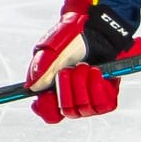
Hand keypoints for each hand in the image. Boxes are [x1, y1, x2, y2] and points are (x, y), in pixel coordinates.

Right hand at [25, 0, 140, 123]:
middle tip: (68, 70)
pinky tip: (96, 72)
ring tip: (84, 66)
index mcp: (56, 89)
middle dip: (66, 90)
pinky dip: (98, 88)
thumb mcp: (52, 46)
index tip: (47, 96)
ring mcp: (92, 97)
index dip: (47, 109)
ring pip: (85, 109)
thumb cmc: (72, 37)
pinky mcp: (108, 94)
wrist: (97, 27)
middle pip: (67, 111)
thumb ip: (41, 64)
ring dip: (82, 85)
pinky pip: (104, 105)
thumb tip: (31, 85)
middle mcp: (74, 97)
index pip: (50, 114)